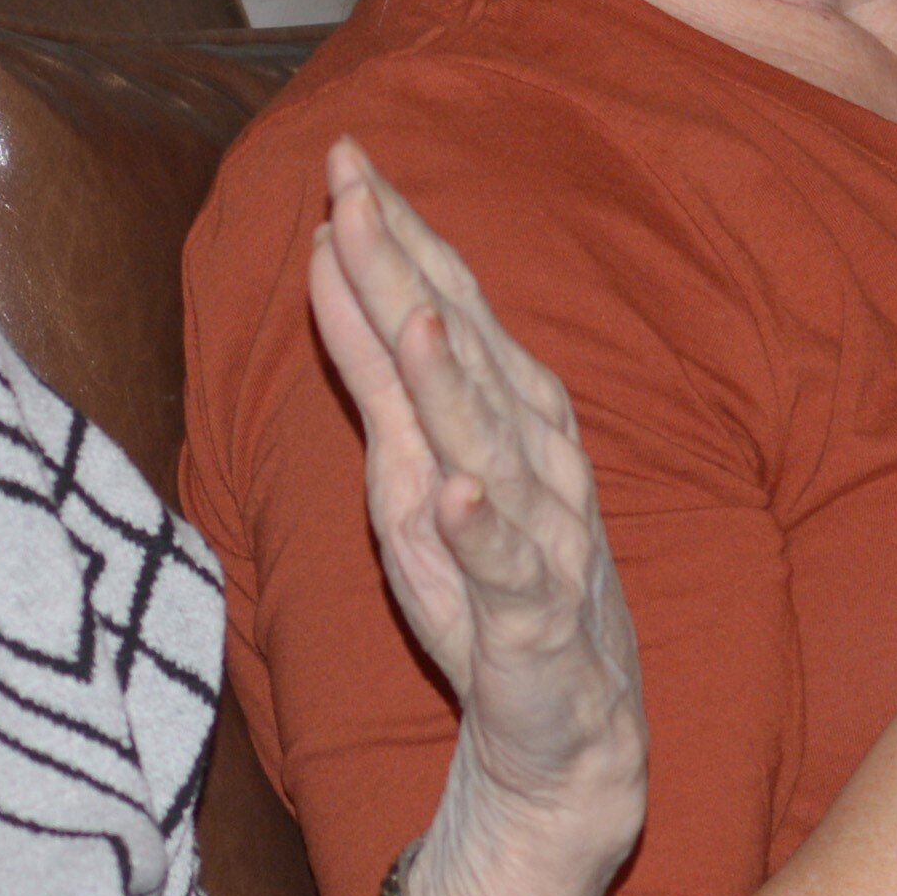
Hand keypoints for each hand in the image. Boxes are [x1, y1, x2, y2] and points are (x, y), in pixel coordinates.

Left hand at [307, 138, 646, 895]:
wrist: (565, 737)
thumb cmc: (487, 589)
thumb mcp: (411, 470)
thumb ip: (378, 372)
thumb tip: (330, 257)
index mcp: (503, 417)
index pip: (446, 307)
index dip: (398, 235)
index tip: (345, 158)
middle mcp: (530, 462)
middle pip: (465, 355)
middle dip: (411, 274)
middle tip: (358, 192)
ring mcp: (538, 543)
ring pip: (494, 452)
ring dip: (457, 385)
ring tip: (414, 317)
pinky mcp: (533, 630)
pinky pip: (511, 579)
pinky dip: (487, 536)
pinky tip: (458, 497)